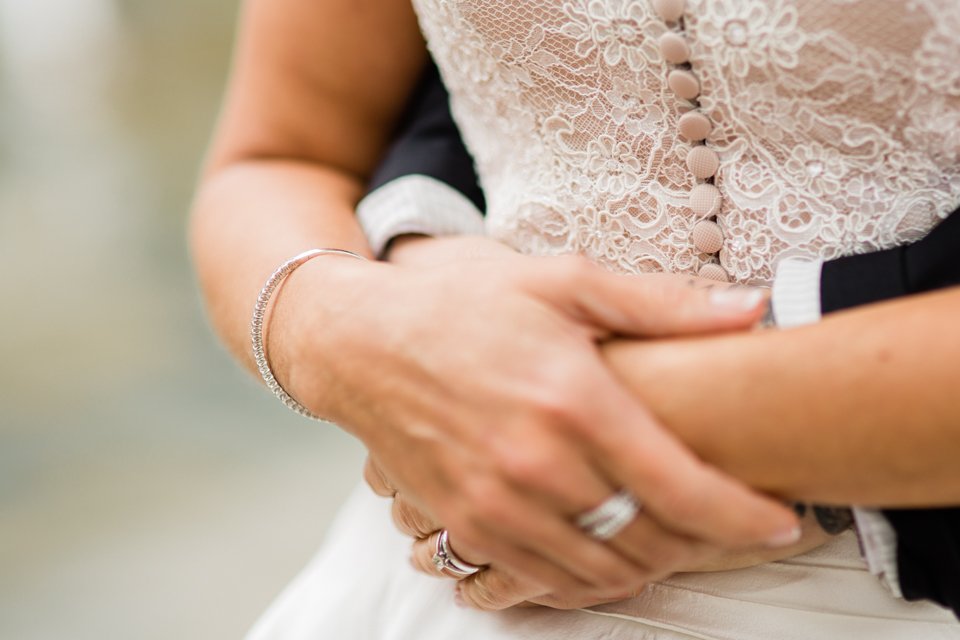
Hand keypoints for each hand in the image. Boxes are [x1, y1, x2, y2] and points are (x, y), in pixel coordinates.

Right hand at [272, 237, 799, 595]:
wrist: (360, 343)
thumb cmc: (461, 305)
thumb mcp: (561, 281)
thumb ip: (661, 303)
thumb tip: (753, 309)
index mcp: (573, 399)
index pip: (684, 486)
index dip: (745, 516)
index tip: (782, 522)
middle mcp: (536, 464)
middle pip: (650, 540)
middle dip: (707, 544)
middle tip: (730, 525)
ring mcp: (494, 504)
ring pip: (601, 574)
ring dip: (651, 566)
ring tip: (673, 539)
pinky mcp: (463, 525)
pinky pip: (542, 583)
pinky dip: (588, 580)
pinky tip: (605, 551)